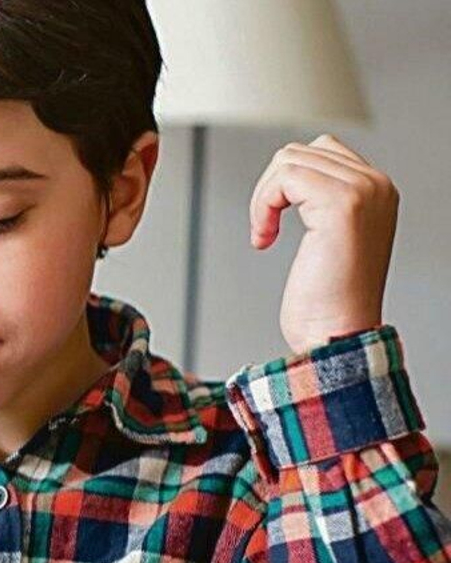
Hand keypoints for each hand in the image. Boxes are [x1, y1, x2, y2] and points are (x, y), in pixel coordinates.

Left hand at [250, 134, 397, 354]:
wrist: (337, 334)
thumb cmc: (328, 300)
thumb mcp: (329, 238)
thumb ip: (322, 200)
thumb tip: (289, 175)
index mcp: (377, 192)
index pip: (321, 152)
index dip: (284, 184)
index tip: (274, 222)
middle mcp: (376, 186)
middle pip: (300, 152)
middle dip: (270, 189)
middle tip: (265, 229)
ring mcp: (363, 191)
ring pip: (289, 160)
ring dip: (263, 198)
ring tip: (266, 233)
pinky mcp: (342, 204)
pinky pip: (284, 178)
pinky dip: (262, 205)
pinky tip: (265, 238)